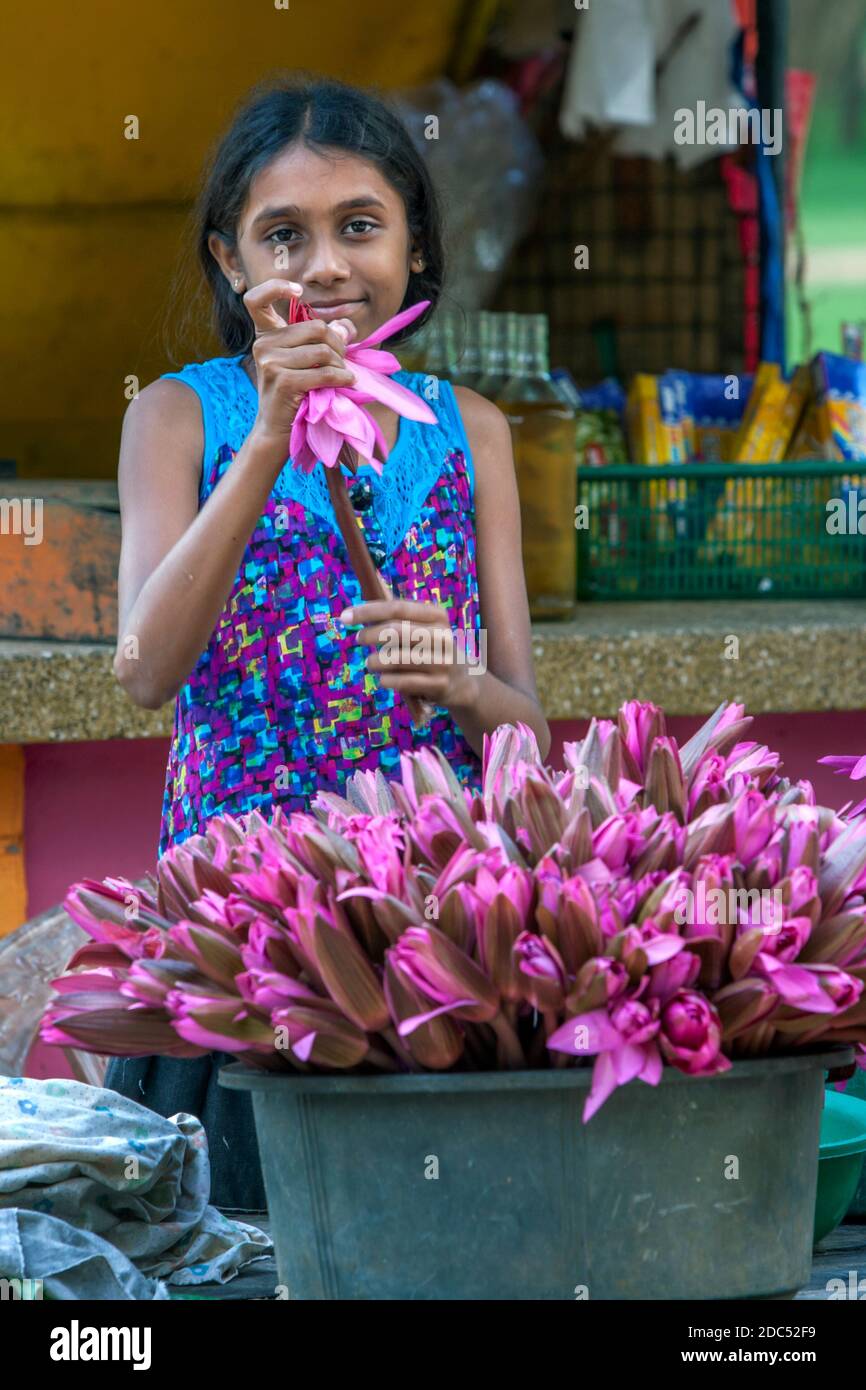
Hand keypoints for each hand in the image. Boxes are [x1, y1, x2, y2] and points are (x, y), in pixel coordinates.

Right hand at [243, 278, 357, 452]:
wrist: (277, 430)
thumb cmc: (294, 394)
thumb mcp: (304, 362)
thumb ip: (322, 340)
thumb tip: (346, 326)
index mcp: (266, 335)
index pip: (256, 299)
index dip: (275, 287)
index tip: (298, 292)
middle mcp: (263, 345)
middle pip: (315, 327)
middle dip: (337, 344)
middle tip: (343, 360)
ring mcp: (270, 362)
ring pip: (323, 351)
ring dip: (341, 365)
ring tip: (344, 375)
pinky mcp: (282, 381)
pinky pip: (323, 373)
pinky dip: (341, 378)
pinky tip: (348, 382)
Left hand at [340, 598, 480, 710]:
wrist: (463, 682)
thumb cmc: (431, 650)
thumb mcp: (423, 628)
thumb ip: (397, 617)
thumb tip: (363, 600)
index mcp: (437, 616)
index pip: (397, 608)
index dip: (367, 611)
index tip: (344, 617)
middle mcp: (443, 636)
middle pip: (396, 631)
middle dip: (370, 635)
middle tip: (358, 639)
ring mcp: (443, 662)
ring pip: (396, 658)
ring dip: (375, 661)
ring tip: (371, 663)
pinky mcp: (440, 685)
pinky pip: (402, 682)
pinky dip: (386, 680)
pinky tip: (384, 679)